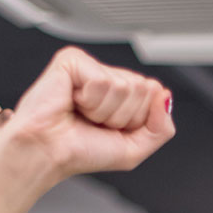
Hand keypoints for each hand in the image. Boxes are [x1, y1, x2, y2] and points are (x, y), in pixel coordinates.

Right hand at [0, 47, 174, 178]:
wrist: (46, 153)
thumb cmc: (80, 151)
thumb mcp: (134, 148)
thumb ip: (161, 127)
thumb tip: (165, 96)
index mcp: (122, 95)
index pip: (153, 95)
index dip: (136, 121)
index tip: (110, 129)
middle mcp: (108, 78)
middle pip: (142, 88)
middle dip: (122, 116)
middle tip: (94, 123)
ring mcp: (90, 66)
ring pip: (124, 86)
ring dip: (104, 111)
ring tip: (82, 114)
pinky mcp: (72, 60)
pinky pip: (102, 80)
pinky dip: (90, 101)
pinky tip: (72, 103)